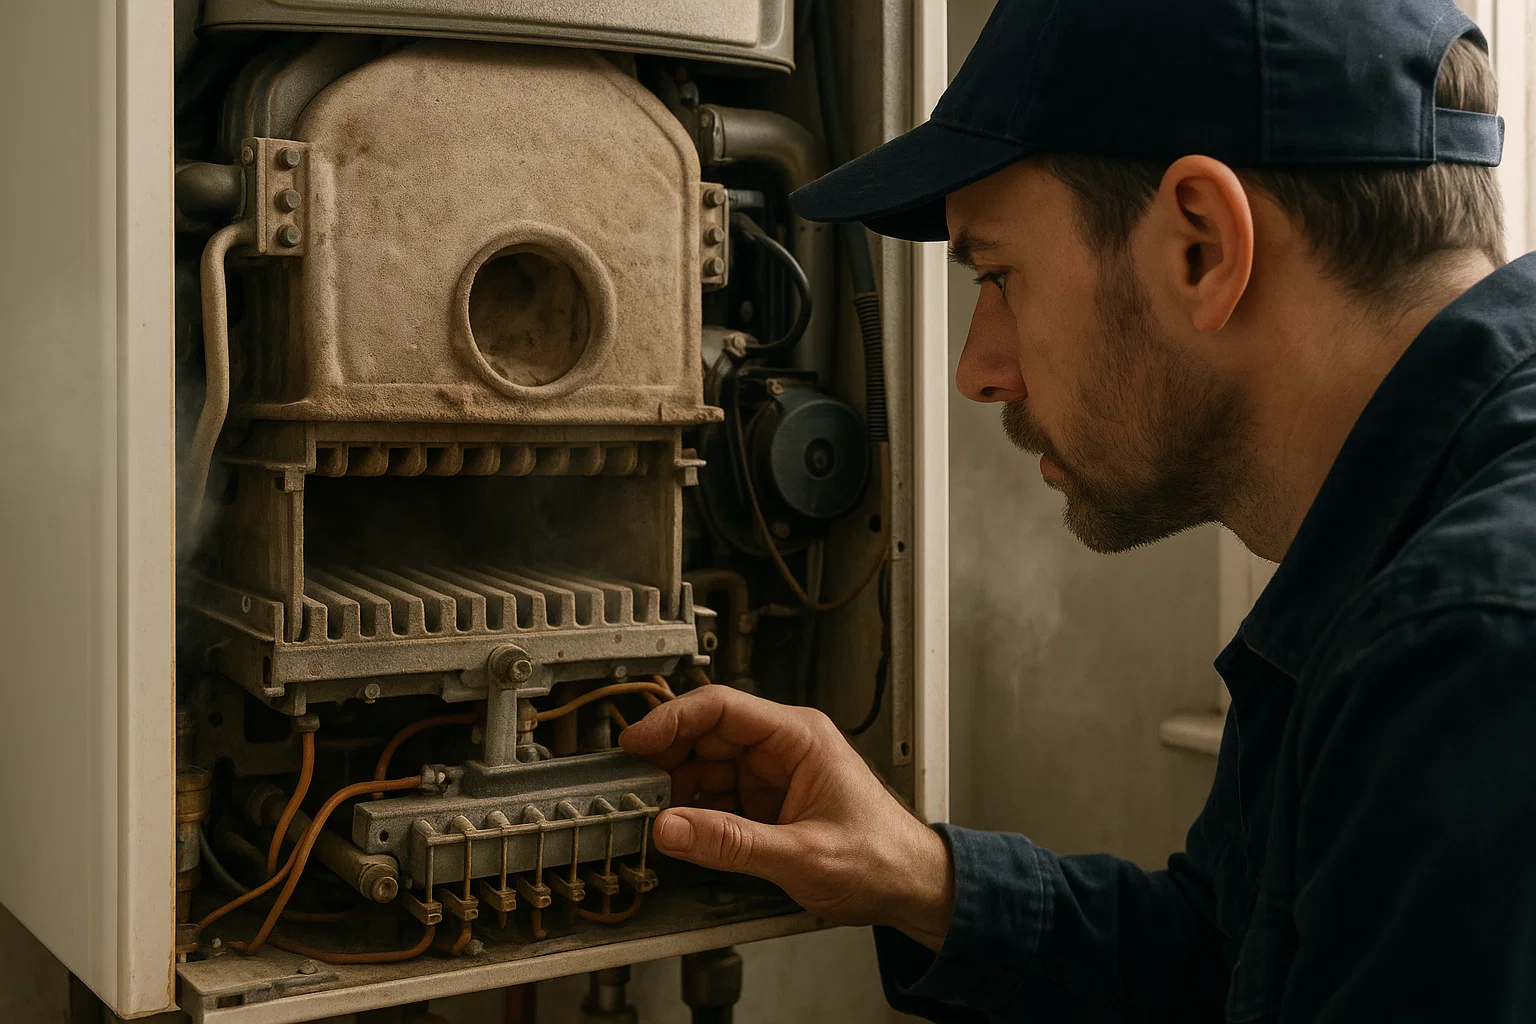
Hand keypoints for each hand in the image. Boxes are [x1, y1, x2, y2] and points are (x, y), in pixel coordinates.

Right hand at [618, 684, 954, 949]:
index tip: (635, 742)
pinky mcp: (766, 803)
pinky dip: (692, 812)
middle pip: (706, 734)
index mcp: (800, 736)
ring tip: (647, 812)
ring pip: (705, 766)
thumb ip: (733, 843)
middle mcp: (783, 747)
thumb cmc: (882, 859)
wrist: (912, 888)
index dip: (672, 720)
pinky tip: (677, 829)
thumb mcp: (803, 855)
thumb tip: (672, 827)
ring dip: (675, 788)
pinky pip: (716, 797)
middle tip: (628, 784)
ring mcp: (772, 774)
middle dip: (666, 758)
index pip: (722, 707)